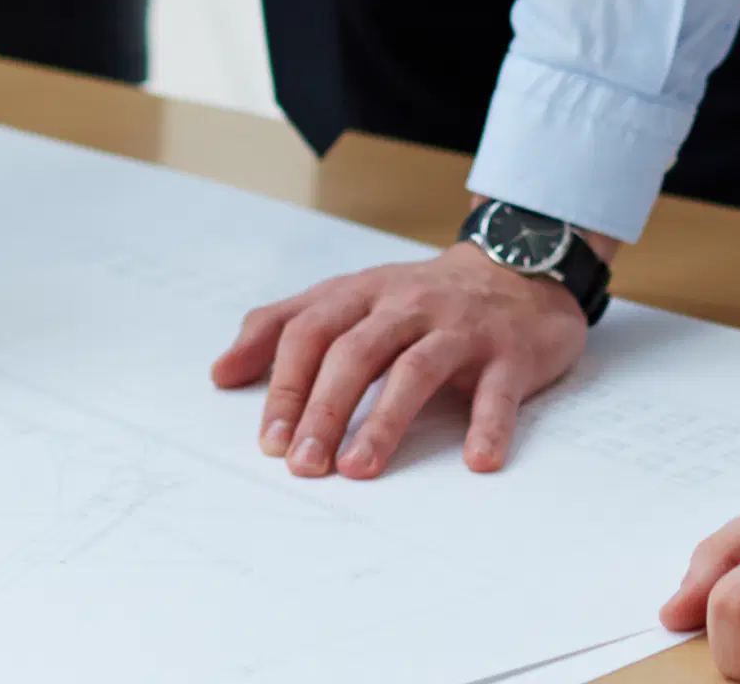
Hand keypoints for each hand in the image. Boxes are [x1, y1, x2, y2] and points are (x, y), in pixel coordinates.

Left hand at [209, 239, 590, 480]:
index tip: (267, 440)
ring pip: (416, 369)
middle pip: (356, 352)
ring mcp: (460, 328)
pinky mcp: (509, 354)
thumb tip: (221, 373)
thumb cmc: (420, 298)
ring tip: (358, 469)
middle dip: (324, 410)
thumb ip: (284, 327)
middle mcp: (407, 305)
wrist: (518, 271)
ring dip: (384, 421)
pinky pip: (498, 392)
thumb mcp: (349, 298)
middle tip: (303, 464)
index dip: (285, 384)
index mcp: (363, 293)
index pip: (311, 331)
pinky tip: (476, 461)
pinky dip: (488, 426)